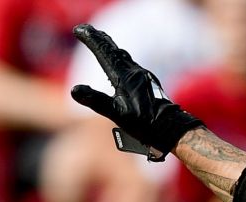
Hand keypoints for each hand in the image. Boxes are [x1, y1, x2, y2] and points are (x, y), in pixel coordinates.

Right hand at [69, 23, 202, 160]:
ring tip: (102, 42)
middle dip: (99, 39)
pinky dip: (120, 59)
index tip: (79, 29)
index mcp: (124, 76)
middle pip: (114, 50)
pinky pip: (130, 65)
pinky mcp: (148, 83)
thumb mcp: (117, 114)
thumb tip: (74, 90)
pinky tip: (120, 65)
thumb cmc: (144, 123)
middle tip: (87, 30)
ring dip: (110, 48)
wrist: (170, 128)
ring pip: (123, 56)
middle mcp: (134, 71)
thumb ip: (96, 100)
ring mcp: (142, 76)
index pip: (104, 52)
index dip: (91, 39)